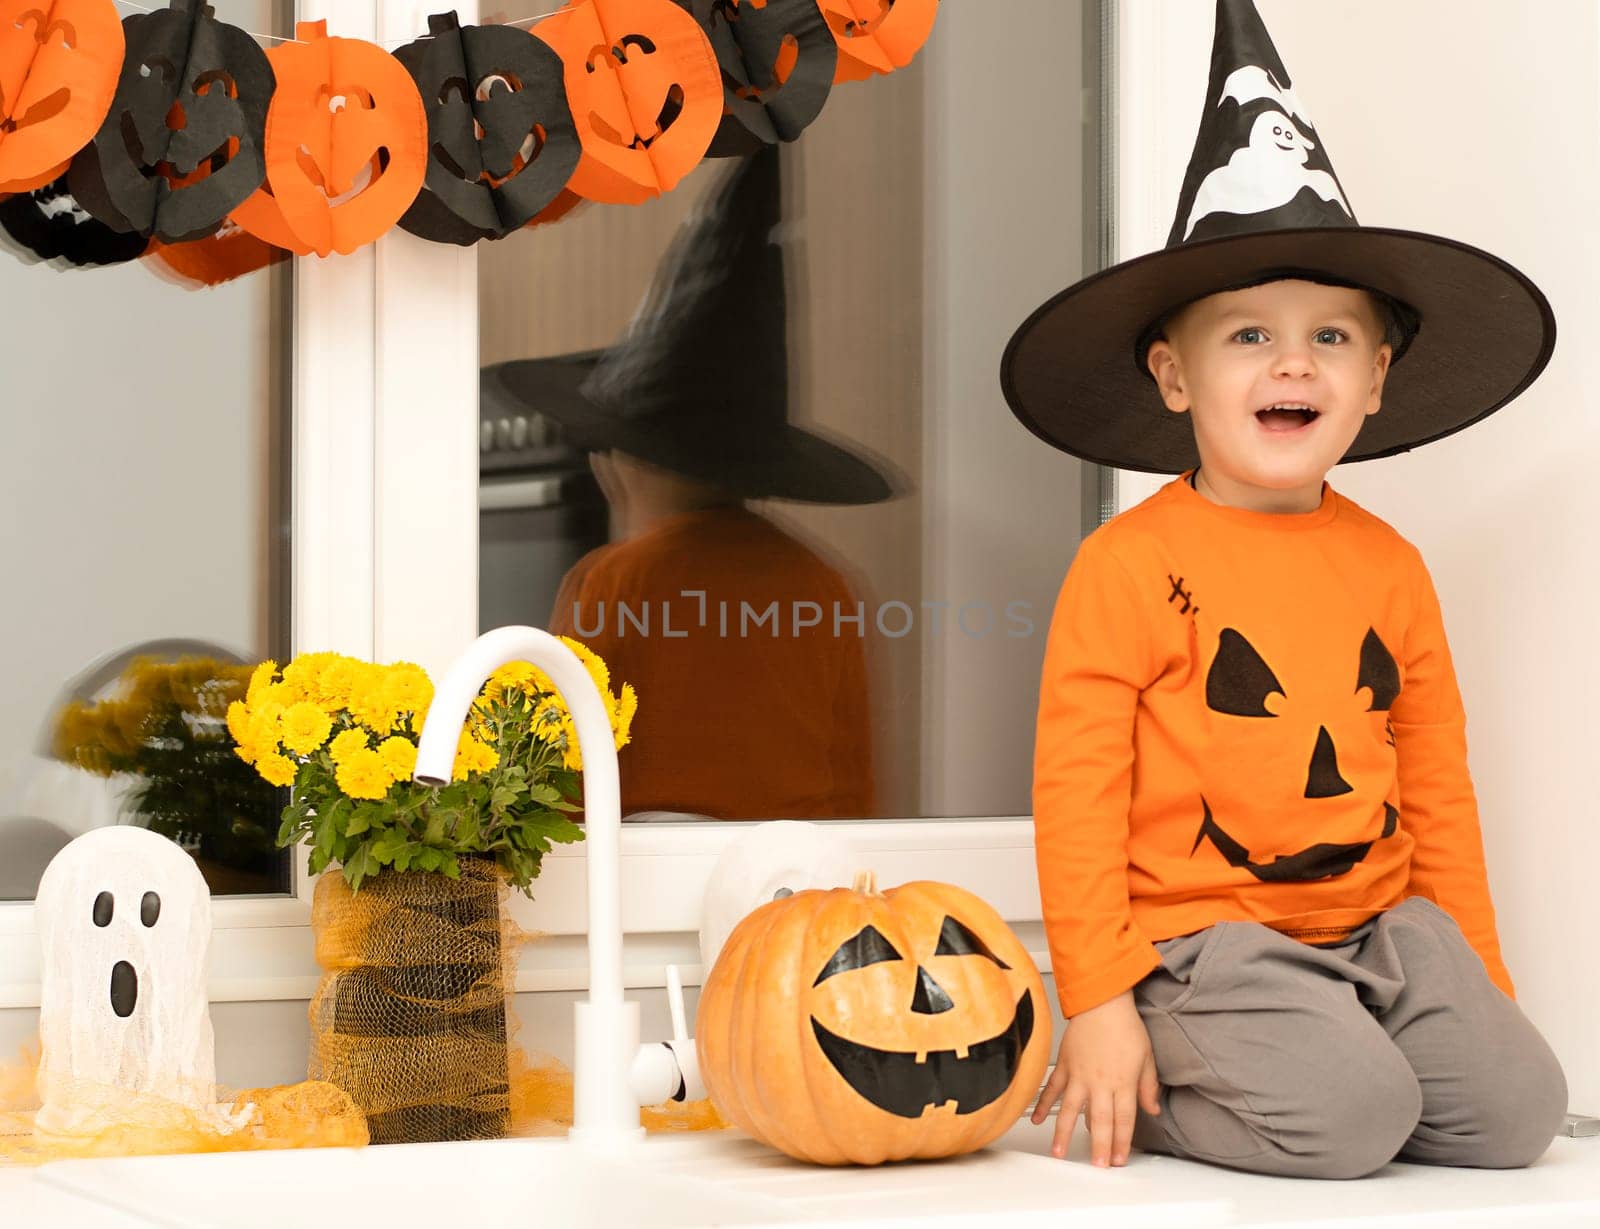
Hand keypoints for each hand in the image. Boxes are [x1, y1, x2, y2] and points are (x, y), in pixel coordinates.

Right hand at [1030, 990, 1160, 1166]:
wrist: (1101, 1002)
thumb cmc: (1124, 1025)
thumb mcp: (1147, 1056)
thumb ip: (1148, 1086)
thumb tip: (1152, 1108)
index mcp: (1123, 1082)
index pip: (1124, 1120)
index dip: (1122, 1142)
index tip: (1119, 1159)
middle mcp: (1100, 1083)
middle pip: (1100, 1121)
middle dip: (1099, 1147)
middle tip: (1097, 1166)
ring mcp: (1079, 1075)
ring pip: (1071, 1110)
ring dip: (1064, 1134)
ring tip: (1059, 1153)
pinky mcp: (1065, 1065)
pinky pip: (1053, 1088)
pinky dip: (1043, 1104)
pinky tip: (1037, 1119)